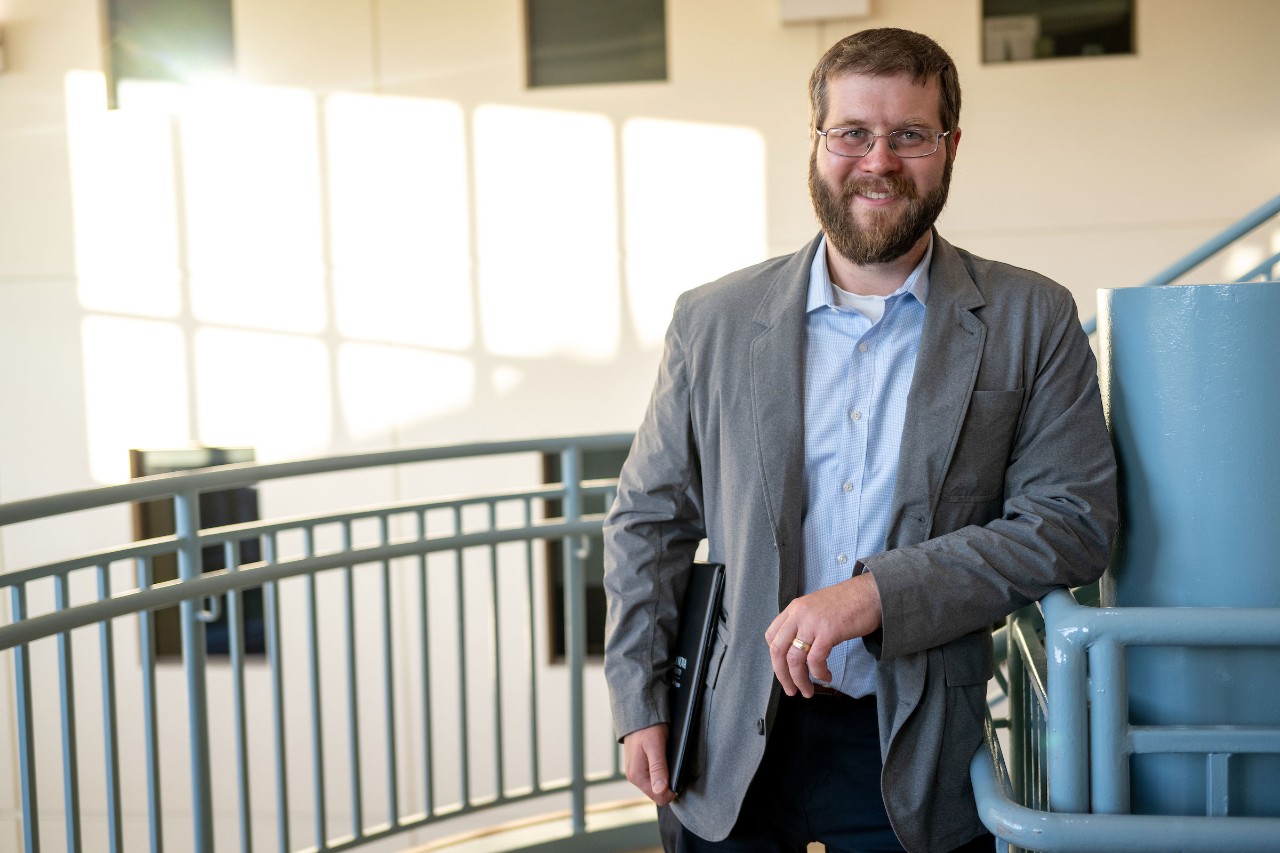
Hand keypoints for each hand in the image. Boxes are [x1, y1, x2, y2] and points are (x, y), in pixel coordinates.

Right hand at [622, 723, 675, 805]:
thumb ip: (658, 768)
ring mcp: (636, 771)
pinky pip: (653, 776)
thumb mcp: (655, 746)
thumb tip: (661, 790)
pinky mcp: (640, 765)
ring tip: (671, 762)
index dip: (672, 791)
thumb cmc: (647, 727)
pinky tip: (665, 760)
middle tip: (677, 767)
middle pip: (658, 793)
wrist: (638, 713)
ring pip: (656, 785)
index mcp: (637, 775)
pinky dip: (662, 772)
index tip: (681, 778)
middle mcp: (634, 776)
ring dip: (666, 778)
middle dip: (669, 784)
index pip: (659, 798)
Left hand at [764, 573, 882, 696]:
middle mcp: (798, 614)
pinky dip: (818, 673)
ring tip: (808, 691)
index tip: (783, 671)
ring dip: (799, 679)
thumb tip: (798, 651)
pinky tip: (826, 677)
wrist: (871, 593)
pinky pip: (815, 660)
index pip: (771, 636)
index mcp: (794, 608)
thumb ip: (803, 625)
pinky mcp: (828, 631)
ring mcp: (812, 622)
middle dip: (782, 675)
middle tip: (791, 690)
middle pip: (778, 650)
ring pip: (794, 659)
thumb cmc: (848, 603)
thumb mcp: (816, 609)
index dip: (775, 658)